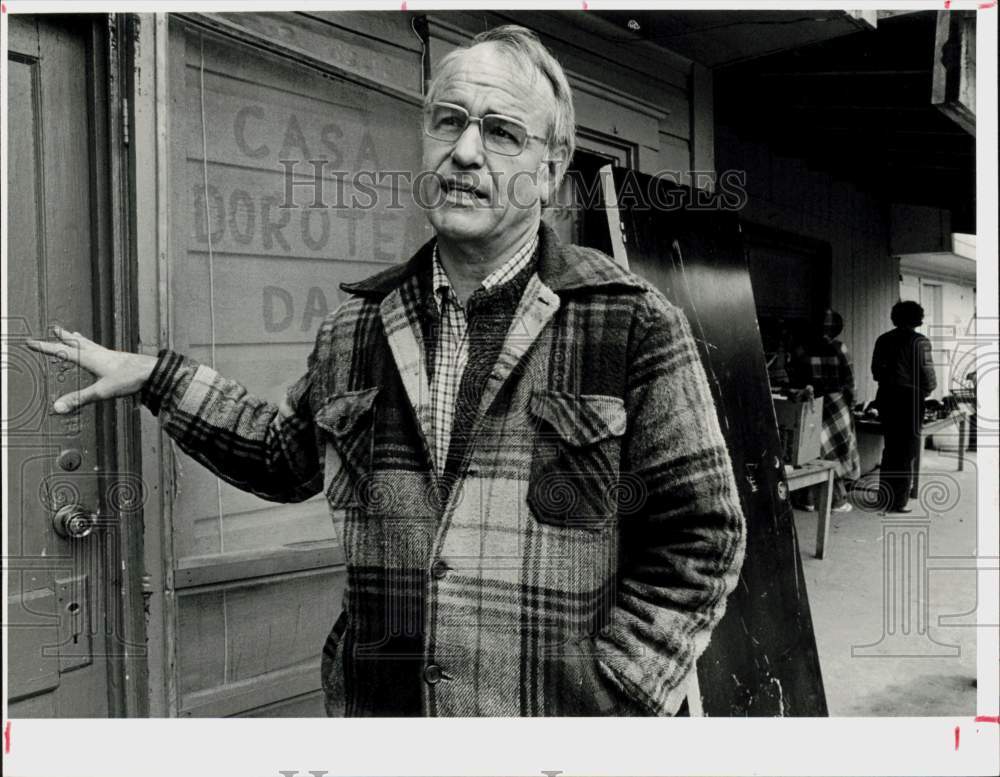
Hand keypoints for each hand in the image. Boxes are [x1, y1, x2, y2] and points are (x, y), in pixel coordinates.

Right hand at [25, 326, 157, 413]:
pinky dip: (93, 346)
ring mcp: (110, 354)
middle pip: (77, 342)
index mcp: (90, 358)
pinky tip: (99, 350)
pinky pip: (100, 349)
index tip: (31, 342)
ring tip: (72, 333)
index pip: (62, 351)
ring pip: (89, 343)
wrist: (153, 372)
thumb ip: (79, 399)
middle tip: (54, 328)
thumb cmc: (131, 379)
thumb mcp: (102, 392)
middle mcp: (99, 353)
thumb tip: (59, 407)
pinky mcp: (119, 358)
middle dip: (63, 337)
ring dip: (78, 338)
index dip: (45, 348)